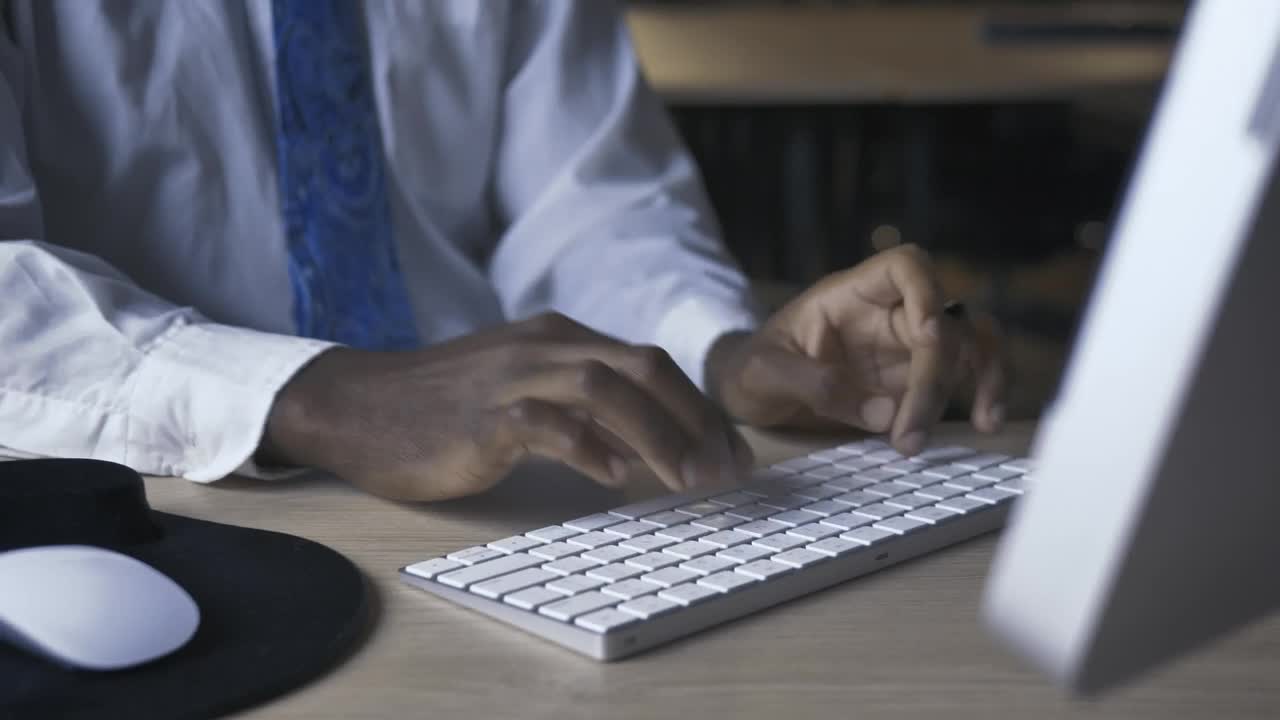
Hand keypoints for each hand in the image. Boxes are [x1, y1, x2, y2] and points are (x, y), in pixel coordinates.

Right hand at [260, 313, 751, 500]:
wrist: (357, 405)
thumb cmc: (442, 407)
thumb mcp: (524, 392)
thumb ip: (582, 409)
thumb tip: (645, 446)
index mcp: (561, 339)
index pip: (651, 364)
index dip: (700, 408)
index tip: (732, 453)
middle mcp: (545, 347)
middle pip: (645, 366)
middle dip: (696, 418)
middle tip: (729, 471)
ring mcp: (513, 376)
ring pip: (608, 388)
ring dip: (659, 435)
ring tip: (689, 481)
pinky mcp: (483, 415)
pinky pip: (547, 422)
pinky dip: (589, 448)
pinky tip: (615, 479)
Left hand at [707, 245, 1004, 455]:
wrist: (749, 394)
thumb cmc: (751, 369)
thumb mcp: (763, 374)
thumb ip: (813, 385)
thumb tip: (886, 413)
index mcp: (851, 295)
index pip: (905, 266)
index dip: (926, 292)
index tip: (928, 335)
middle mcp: (890, 314)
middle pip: (944, 322)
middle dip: (937, 378)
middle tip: (908, 437)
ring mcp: (908, 348)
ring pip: (971, 344)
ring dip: (981, 380)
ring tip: (979, 424)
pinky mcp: (916, 381)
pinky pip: (965, 378)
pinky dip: (983, 394)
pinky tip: (983, 424)